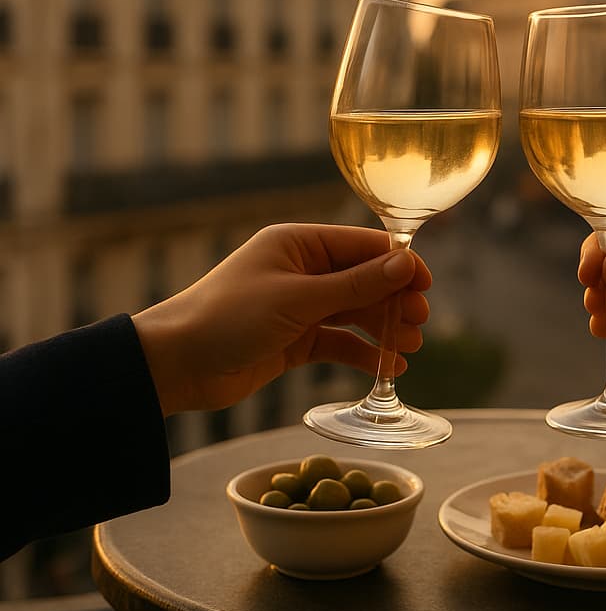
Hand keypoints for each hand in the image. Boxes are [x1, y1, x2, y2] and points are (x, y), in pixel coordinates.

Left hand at [132, 224, 430, 415]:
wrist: (175, 365)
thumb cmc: (229, 318)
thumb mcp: (298, 300)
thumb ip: (356, 285)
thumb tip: (406, 263)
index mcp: (299, 244)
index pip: (362, 246)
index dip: (398, 263)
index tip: (426, 285)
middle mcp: (302, 270)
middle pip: (364, 280)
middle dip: (394, 299)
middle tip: (419, 321)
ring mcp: (299, 306)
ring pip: (355, 312)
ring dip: (384, 327)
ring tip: (410, 346)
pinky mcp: (295, 340)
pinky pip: (339, 341)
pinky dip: (364, 352)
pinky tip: (389, 365)